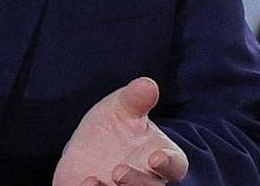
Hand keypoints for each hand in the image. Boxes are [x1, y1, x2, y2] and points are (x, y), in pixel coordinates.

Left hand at [53, 77, 187, 185]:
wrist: (89, 148)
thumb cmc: (114, 127)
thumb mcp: (122, 108)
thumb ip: (135, 99)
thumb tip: (148, 83)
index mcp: (161, 158)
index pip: (175, 165)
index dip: (168, 163)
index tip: (156, 157)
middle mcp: (148, 181)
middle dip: (136, 182)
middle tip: (118, 172)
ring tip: (93, 182)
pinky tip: (84, 183)